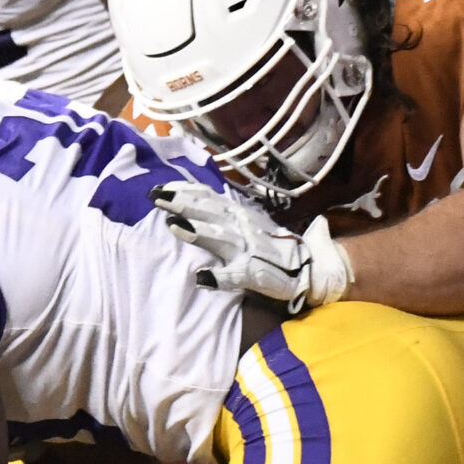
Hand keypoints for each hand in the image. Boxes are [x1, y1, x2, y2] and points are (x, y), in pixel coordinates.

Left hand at [153, 183, 353, 313]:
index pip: (208, 198)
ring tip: (174, 226)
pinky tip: (203, 278)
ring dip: (198, 231)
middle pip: (209, 211)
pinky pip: (237, 275)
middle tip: (154, 195)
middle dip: (182, 203)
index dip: (184, 191)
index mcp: (237, 214)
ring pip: (221, 238)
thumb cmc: (270, 244)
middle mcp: (241, 227)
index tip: (159, 185)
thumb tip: (191, 199)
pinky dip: (220, 277)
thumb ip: (220, 212)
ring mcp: (248, 249)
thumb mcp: (245, 222)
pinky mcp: (255, 273)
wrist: (309, 266)